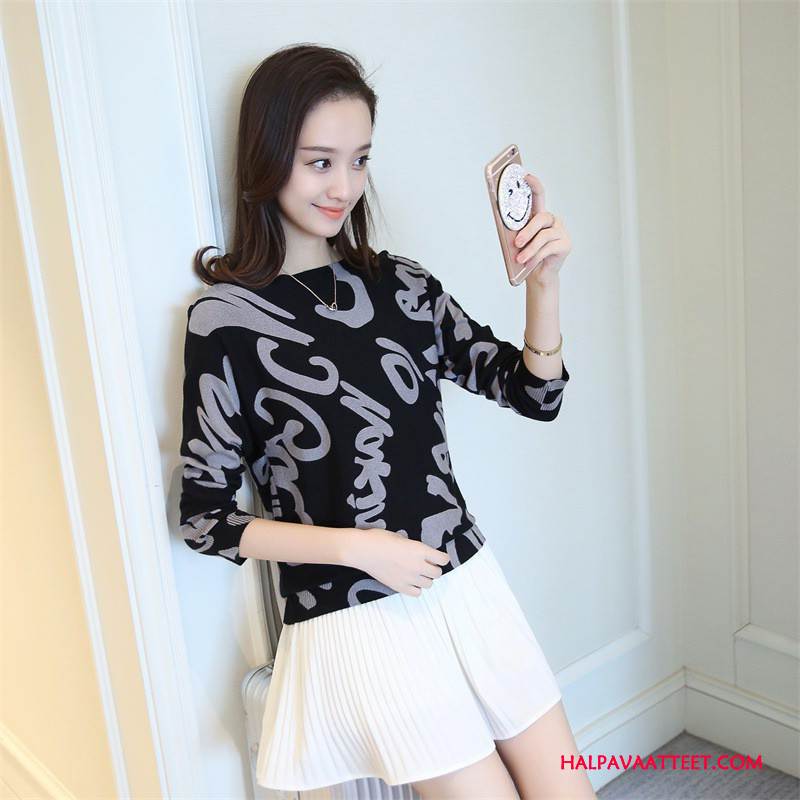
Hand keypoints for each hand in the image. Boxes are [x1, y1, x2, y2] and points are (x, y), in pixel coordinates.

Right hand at [345, 528, 450, 596]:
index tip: (438, 557)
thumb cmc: (379, 538)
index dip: (441, 558)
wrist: (363, 550)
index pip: (443, 559)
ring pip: (429, 585)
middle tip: (427, 565)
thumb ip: (413, 547)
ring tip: (417, 573)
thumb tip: (418, 553)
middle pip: (437, 573)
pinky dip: (416, 588)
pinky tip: (410, 582)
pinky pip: (417, 593)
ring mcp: (409, 578)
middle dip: (434, 568)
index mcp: (420, 550)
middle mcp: (418, 566)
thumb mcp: (401, 537)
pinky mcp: (399, 587)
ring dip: (425, 579)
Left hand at [512, 172, 571, 288]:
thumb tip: (502, 224)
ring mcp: (561, 232)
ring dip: (530, 250)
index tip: (525, 176)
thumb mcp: (518, 242)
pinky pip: (548, 249)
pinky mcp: (566, 244)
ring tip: (520, 260)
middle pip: (541, 218)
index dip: (534, 184)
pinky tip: (528, 265)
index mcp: (540, 216)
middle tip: (516, 243)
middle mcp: (552, 221)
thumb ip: (514, 231)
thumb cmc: (526, 255)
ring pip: (543, 236)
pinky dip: (536, 257)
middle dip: (527, 231)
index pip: (539, 196)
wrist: (538, 275)